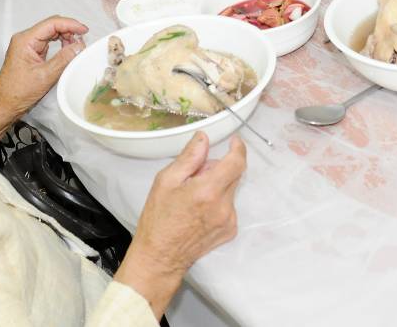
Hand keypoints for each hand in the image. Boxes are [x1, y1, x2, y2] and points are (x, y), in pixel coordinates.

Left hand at [0, 16, 88, 118]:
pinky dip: (59, 45)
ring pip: (50, 33)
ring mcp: (27, 45)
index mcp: (25, 40)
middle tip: (82, 41)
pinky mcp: (30, 52)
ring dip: (65, 38)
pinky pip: (47, 42)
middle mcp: (25, 39)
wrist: (4, 104)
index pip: (52, 23)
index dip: (70, 24)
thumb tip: (79, 46)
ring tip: (76, 48)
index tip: (84, 30)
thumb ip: (64, 59)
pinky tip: (67, 51)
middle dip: (69, 31)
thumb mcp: (45, 76)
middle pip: (51, 26)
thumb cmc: (17, 92)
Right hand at [116, 133, 245, 315]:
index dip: (238, 148)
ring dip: (218, 186)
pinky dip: (218, 201)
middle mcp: (223, 206)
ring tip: (194, 197)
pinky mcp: (230, 231)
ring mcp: (229, 221)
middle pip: (234, 175)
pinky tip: (199, 211)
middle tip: (196, 175)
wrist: (160, 257)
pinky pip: (229, 206)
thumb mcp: (166, 181)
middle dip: (218, 168)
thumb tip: (203, 139)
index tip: (234, 141)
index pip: (236, 162)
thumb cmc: (159, 219)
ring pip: (230, 190)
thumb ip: (189, 157)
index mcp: (208, 191)